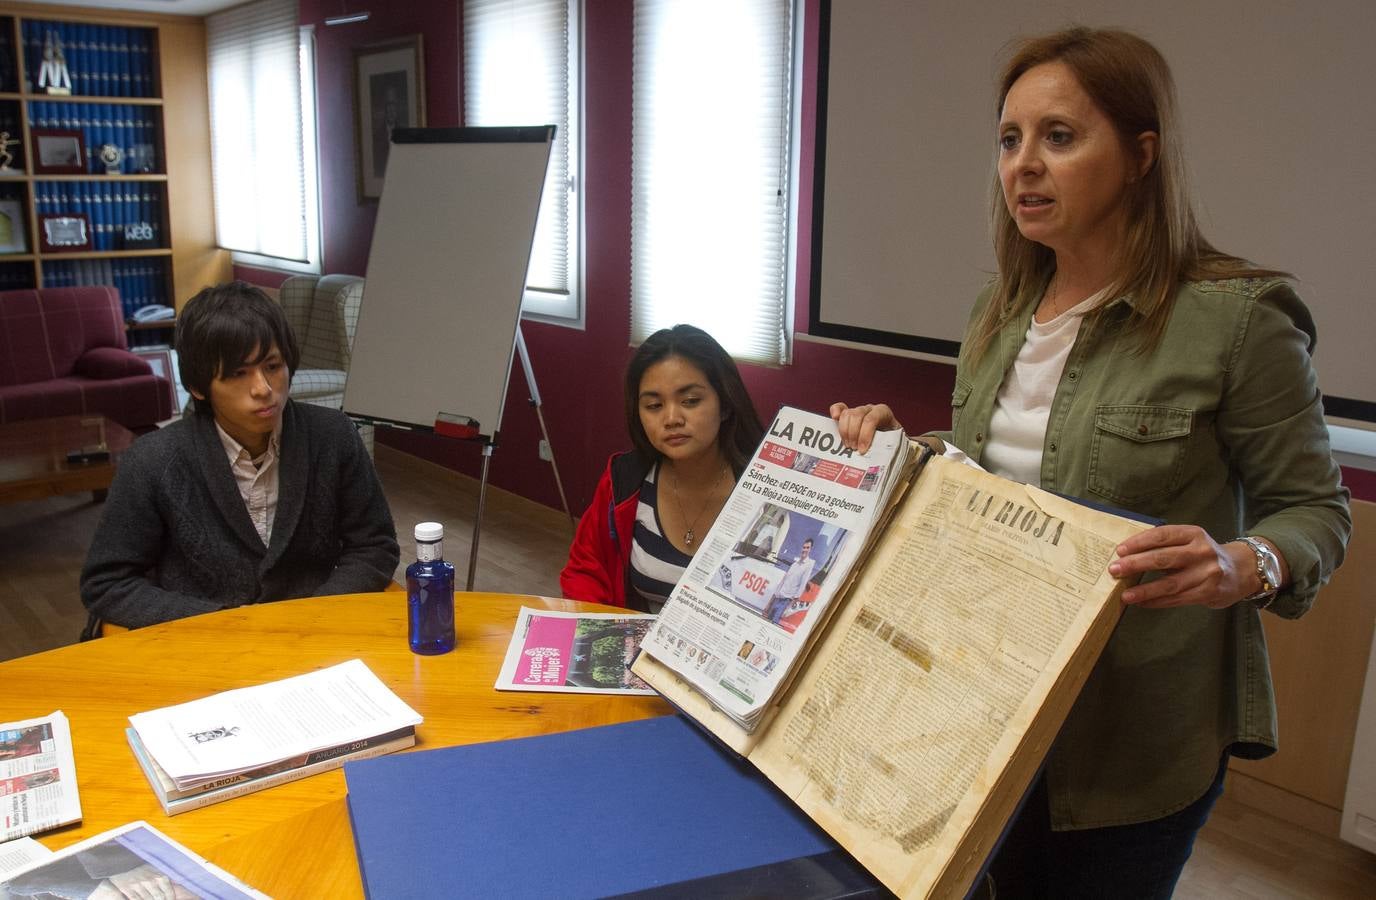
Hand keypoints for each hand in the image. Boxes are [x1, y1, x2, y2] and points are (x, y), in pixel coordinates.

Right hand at [105, 864, 176, 899]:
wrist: (121, 865)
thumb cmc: (141, 870)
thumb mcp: (155, 871)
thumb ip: (165, 879)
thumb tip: (177, 885)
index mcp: (160, 875)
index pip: (168, 893)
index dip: (170, 899)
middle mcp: (151, 880)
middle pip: (159, 898)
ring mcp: (138, 884)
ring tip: (151, 899)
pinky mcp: (127, 888)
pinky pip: (136, 899)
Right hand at [829, 402, 901, 452]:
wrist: (890, 438)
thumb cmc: (890, 442)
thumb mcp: (892, 443)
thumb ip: (886, 446)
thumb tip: (880, 461)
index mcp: (883, 413)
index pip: (871, 419)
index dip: (865, 435)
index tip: (862, 450)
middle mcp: (870, 409)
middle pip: (857, 415)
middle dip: (853, 434)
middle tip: (853, 449)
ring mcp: (859, 410)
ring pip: (847, 414)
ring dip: (844, 431)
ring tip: (848, 445)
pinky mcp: (849, 414)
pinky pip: (840, 407)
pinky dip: (835, 411)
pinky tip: (834, 419)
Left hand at [1108, 525, 1260, 608]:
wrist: (1240, 571)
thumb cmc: (1203, 555)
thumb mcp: (1189, 541)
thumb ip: (1165, 546)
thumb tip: (1127, 556)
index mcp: (1193, 533)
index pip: (1162, 535)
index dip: (1139, 542)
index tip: (1119, 550)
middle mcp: (1202, 551)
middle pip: (1163, 559)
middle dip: (1136, 564)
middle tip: (1114, 570)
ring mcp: (1207, 573)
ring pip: (1170, 584)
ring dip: (1144, 590)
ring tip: (1125, 595)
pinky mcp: (1209, 592)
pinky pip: (1177, 599)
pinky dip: (1157, 602)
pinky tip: (1141, 603)